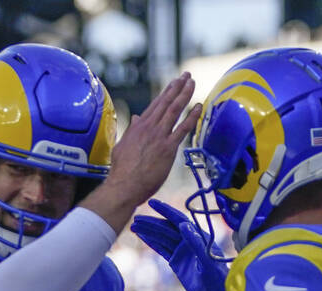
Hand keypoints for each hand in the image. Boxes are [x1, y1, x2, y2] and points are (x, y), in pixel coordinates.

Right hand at [81, 74, 201, 231]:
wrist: (124, 184)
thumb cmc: (122, 170)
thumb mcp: (122, 146)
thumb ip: (131, 131)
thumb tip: (136, 118)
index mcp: (138, 127)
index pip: (155, 105)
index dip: (166, 92)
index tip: (174, 83)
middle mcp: (150, 127)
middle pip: (166, 102)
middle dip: (177, 87)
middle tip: (186, 75)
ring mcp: (159, 136)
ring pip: (174, 109)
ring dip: (185, 94)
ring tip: (192, 82)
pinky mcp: (168, 148)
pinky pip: (183, 128)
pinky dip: (192, 116)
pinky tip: (199, 106)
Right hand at [131, 199, 228, 290]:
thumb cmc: (218, 280)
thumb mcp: (208, 262)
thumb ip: (196, 244)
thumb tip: (184, 225)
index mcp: (199, 237)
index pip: (179, 220)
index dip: (166, 210)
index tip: (152, 203)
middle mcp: (190, 241)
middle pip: (167, 228)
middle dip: (152, 223)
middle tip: (135, 219)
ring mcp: (182, 251)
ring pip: (162, 238)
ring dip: (149, 232)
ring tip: (133, 226)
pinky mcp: (177, 262)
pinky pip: (162, 249)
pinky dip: (152, 242)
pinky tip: (142, 236)